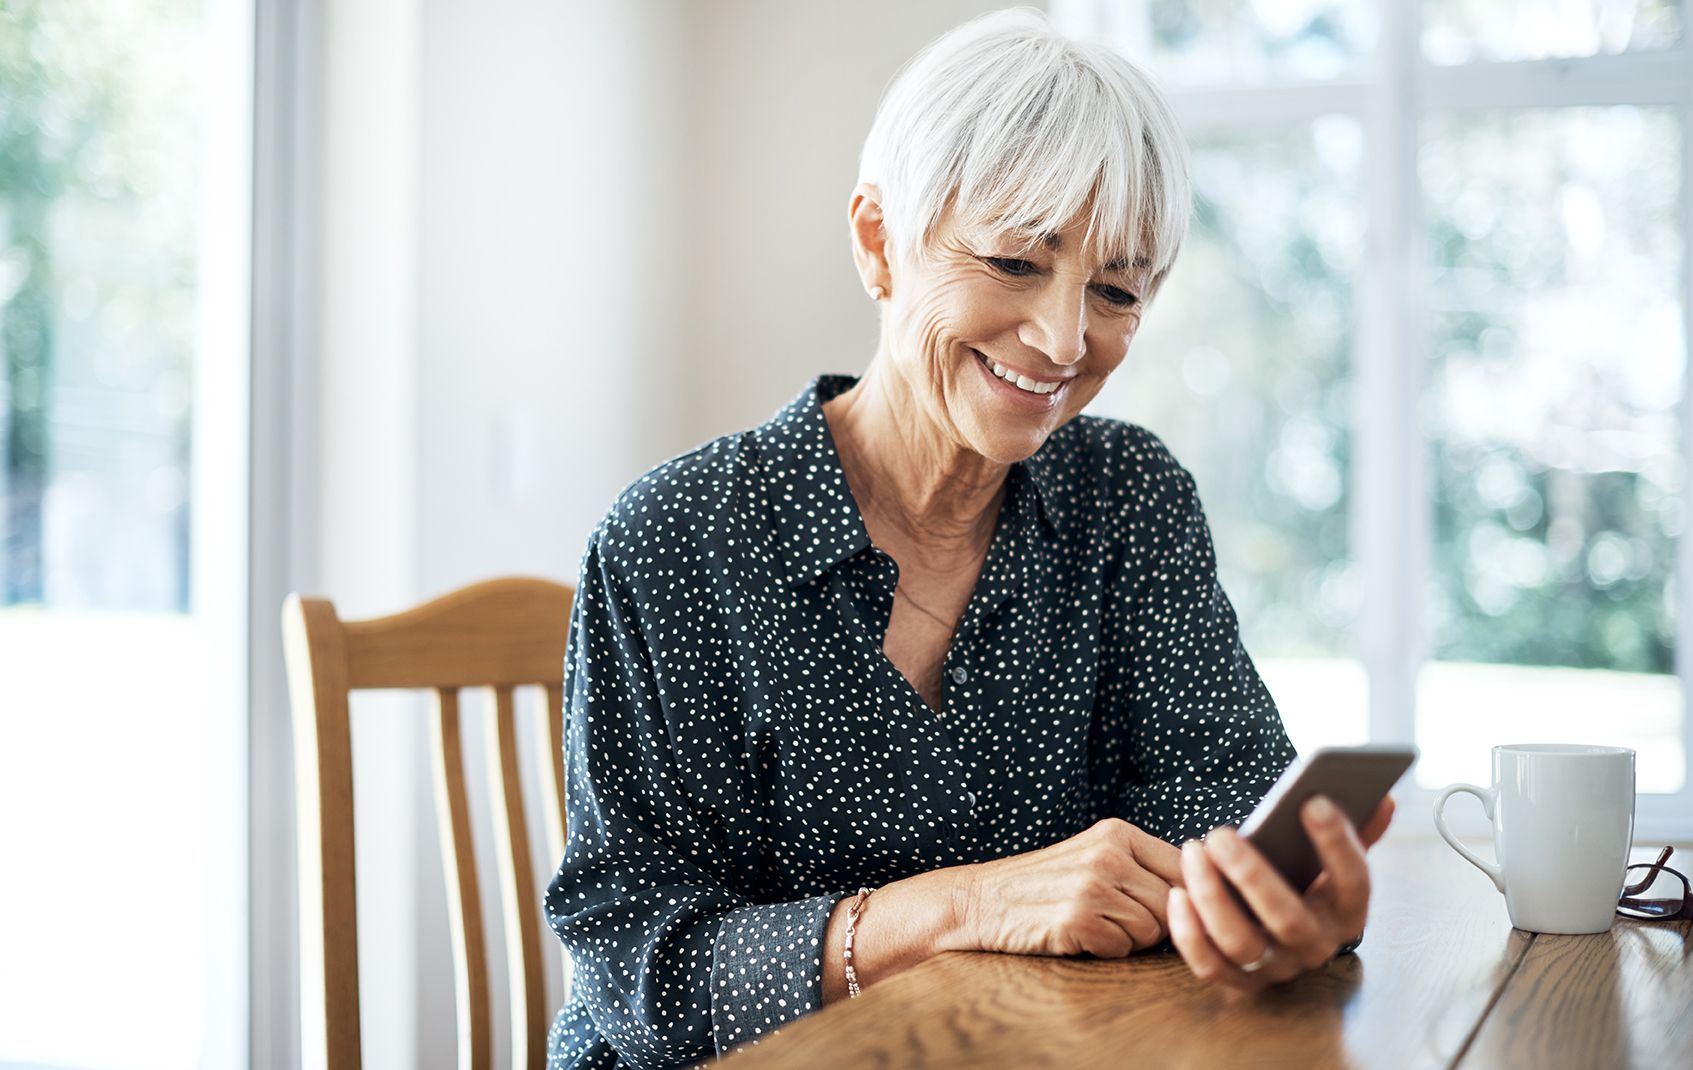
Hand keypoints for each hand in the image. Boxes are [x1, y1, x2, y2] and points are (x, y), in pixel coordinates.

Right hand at [956, 818, 1183, 957]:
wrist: (982, 901)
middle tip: (1115, 918)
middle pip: (1173, 905)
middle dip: (1153, 922)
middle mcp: (1108, 854)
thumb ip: (1143, 865)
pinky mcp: (1076, 920)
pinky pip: (1122, 949)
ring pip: (1152, 931)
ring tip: (1094, 923)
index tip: (1161, 905)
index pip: (1185, 867)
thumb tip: (1208, 889)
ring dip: (1128, 938)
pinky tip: (1078, 935)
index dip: (1181, 896)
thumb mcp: (1095, 855)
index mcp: (1117, 832)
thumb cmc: (1047, 884)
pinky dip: (1105, 950)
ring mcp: (1092, 887)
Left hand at [1167, 795, 1395, 990]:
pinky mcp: (1239, 981)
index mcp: (1348, 912)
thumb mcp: (1332, 857)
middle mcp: (1316, 946)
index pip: (1355, 882)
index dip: (1338, 843)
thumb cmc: (1303, 877)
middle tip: (1220, 834)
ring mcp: (1276, 967)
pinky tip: (1176, 893)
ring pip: (1242, 944)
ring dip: (1212, 898)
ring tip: (1194, 851)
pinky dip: (1189, 934)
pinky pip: (1210, 966)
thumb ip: (1357, 828)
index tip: (1313, 800)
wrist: (1278, 926)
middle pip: (1288, 919)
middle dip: (1251, 875)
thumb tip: (1384, 798)